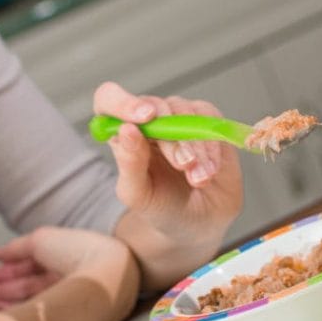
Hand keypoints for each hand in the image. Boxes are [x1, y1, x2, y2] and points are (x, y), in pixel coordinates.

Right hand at [0, 226, 132, 311]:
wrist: (105, 277)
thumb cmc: (78, 251)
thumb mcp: (42, 240)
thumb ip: (17, 248)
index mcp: (68, 261)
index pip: (34, 268)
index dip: (10, 272)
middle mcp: (69, 284)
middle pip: (28, 289)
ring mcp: (67, 305)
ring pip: (29, 305)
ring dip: (0, 305)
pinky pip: (34, 320)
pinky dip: (12, 317)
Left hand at [93, 83, 242, 288]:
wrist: (199, 221)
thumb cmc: (162, 207)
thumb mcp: (139, 195)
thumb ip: (129, 164)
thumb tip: (127, 130)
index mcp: (122, 133)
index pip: (110, 99)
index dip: (124, 102)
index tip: (145, 118)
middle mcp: (149, 120)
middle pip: (155, 107)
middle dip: (172, 139)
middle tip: (183, 166)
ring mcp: (178, 117)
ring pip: (185, 112)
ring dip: (195, 147)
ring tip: (198, 178)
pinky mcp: (206, 120)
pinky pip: (209, 119)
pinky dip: (211, 147)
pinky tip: (209, 171)